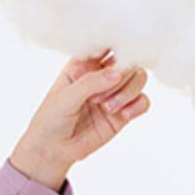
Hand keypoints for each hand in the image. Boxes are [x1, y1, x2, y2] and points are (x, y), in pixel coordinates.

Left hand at [9, 48, 151, 190]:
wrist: (52, 151)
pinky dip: (138, 106)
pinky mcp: (123, 112)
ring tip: (108, 108)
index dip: (119, 43)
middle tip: (99, 99)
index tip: (119, 55)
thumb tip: (117, 73)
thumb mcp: (65, 98)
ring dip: (128, 92)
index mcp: (85, 63)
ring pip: (139, 79)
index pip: (108, 43)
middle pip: (130, 61)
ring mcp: (114, 93)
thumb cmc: (51, 120)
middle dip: (121, 78)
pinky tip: (123, 115)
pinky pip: (143, 101)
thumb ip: (90, 83)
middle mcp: (102, 74)